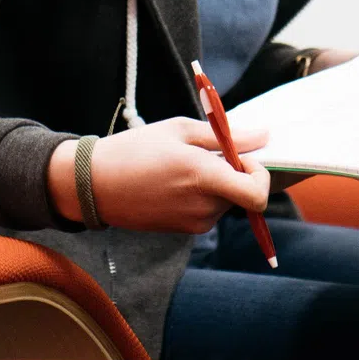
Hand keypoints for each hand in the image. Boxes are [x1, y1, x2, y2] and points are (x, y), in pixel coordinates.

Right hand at [46, 116, 270, 231]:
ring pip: (226, 201)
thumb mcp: (180, 130)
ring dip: (217, 184)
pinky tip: (175, 182)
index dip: (261, 175)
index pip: (257, 193)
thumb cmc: (136, 149)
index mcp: (204, 176)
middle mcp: (204, 206)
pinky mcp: (185, 229)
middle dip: (235, 173)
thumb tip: (264, 136)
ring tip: (182, 167)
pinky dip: (202, 195)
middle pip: (242, 193)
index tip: (244, 157)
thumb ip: (227, 135)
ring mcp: (194, 222)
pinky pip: (208, 210)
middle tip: (206, 154)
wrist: (94, 185)